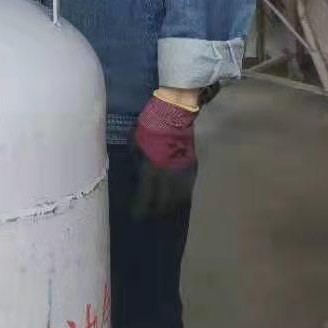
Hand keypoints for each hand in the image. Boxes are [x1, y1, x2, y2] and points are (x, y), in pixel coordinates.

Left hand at [130, 94, 198, 219]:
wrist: (174, 112)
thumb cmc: (150, 124)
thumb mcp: (134, 141)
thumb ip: (136, 159)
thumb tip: (135, 170)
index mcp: (152, 169)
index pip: (147, 197)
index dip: (141, 208)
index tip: (135, 215)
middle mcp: (169, 175)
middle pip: (165, 201)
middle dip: (156, 211)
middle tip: (148, 216)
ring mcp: (183, 170)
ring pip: (179, 196)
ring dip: (170, 205)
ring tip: (162, 210)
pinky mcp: (192, 164)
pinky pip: (187, 186)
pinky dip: (181, 194)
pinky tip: (176, 197)